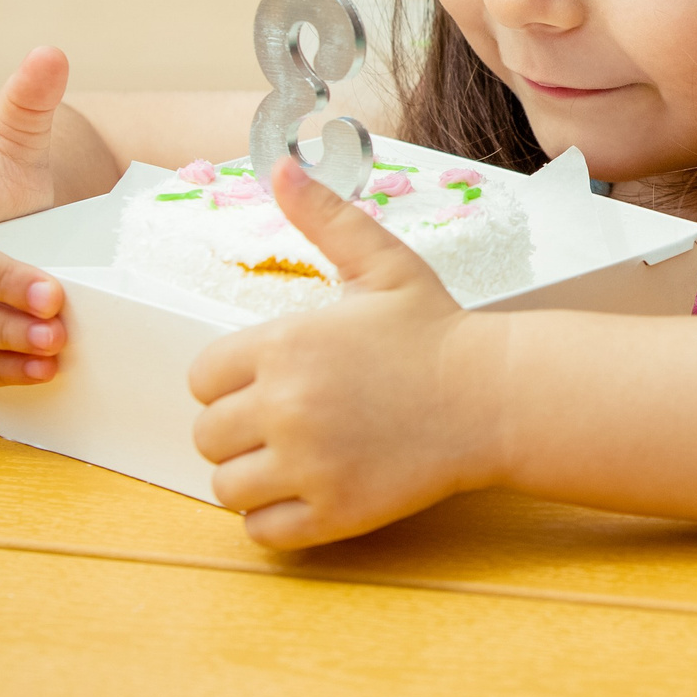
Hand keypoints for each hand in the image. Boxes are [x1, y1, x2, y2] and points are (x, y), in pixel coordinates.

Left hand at [189, 158, 507, 547]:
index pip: (200, 378)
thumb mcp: (382, 262)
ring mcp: (309, 464)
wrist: (495, 397)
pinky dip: (273, 520)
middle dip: (236, 429)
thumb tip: (279, 165)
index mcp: (285, 344)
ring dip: (250, 476)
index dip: (228, 380)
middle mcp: (286, 406)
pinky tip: (303, 494)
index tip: (265, 381)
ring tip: (289, 460)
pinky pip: (262, 532)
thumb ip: (324, 215)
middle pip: (207, 435)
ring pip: (226, 486)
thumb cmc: (436, 330)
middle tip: (281, 422)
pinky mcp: (334, 512)